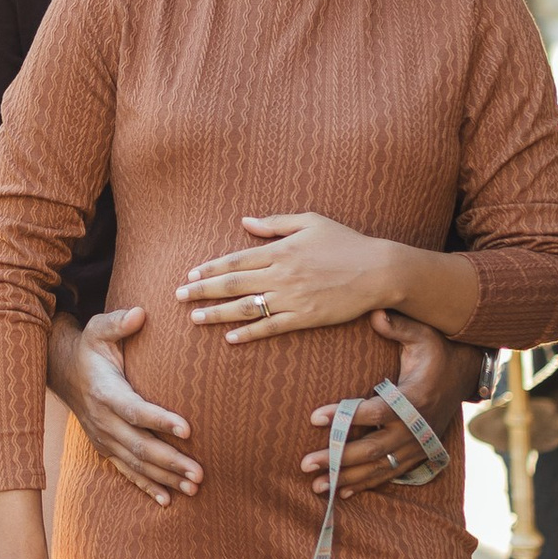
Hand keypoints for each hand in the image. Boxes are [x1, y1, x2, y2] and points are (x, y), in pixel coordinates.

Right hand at [48, 307, 201, 505]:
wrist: (62, 371)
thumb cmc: (90, 347)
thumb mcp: (99, 329)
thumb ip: (119, 322)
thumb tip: (141, 313)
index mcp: (106, 391)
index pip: (136, 410)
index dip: (160, 421)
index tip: (188, 429)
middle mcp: (103, 420)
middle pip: (140, 446)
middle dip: (170, 461)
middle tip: (199, 473)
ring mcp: (104, 438)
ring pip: (136, 463)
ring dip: (165, 477)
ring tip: (193, 487)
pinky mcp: (106, 447)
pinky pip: (126, 471)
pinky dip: (146, 487)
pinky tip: (167, 501)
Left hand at [176, 213, 392, 340]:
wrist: (378, 269)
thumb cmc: (346, 242)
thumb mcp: (311, 221)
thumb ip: (275, 222)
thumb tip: (244, 221)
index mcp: (280, 249)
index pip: (236, 259)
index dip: (210, 268)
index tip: (190, 273)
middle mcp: (281, 274)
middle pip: (233, 284)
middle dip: (202, 290)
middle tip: (179, 296)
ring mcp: (292, 297)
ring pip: (246, 308)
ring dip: (217, 314)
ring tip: (195, 318)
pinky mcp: (305, 317)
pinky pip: (271, 327)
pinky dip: (249, 333)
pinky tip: (230, 338)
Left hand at [303, 313, 470, 493]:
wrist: (464, 377)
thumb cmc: (436, 352)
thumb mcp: (424, 334)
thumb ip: (399, 326)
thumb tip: (375, 312)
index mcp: (414, 399)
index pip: (375, 411)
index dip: (345, 416)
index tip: (313, 417)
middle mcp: (416, 428)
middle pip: (373, 449)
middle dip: (338, 458)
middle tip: (305, 463)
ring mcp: (417, 445)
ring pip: (378, 468)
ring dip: (346, 478)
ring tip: (316, 486)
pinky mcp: (417, 454)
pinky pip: (389, 474)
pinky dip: (365, 484)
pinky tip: (341, 492)